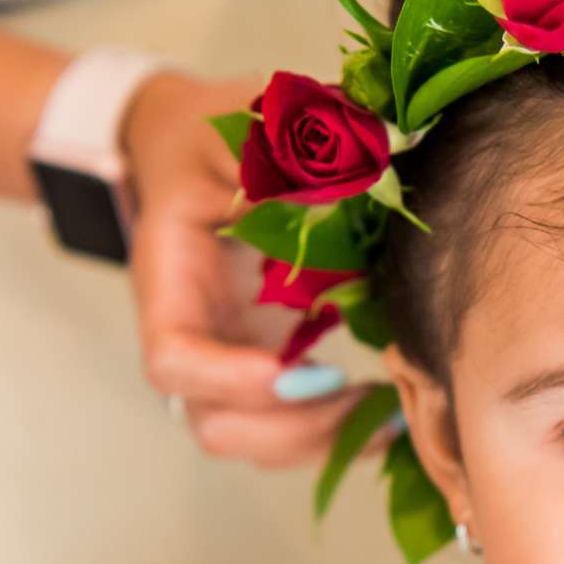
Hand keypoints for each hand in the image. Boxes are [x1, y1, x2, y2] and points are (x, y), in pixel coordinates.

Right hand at [121, 71, 379, 466]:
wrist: (187, 146)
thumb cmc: (208, 133)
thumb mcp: (235, 122)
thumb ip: (279, 148)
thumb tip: (351, 175)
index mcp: (171, 281)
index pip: (173, 360)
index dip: (228, 378)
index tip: (295, 365)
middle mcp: (194, 336)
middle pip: (215, 424)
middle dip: (289, 428)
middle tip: (361, 393)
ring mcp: (228, 359)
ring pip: (256, 441)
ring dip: (322, 440)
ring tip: (392, 411)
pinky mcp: (267, 366)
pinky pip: (291, 428)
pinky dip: (340, 434)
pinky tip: (393, 410)